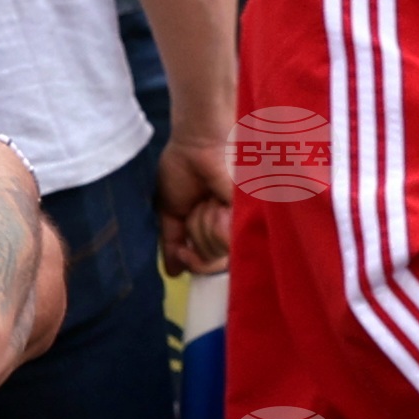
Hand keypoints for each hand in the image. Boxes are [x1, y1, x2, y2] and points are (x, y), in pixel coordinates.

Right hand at [158, 126, 233, 271]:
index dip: (193, 264)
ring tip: (209, 198)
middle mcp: (228, 229)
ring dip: (203, 225)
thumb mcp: (170, 209)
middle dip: (196, 234)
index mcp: (210, 227)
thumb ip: (172, 241)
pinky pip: (228, 244)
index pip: (205, 263)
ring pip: (216, 254)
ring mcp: (239, 225)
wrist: (196, 145)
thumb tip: (173, 273)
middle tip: (200, 204)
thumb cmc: (183, 167)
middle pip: (208, 261)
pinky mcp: (247, 218)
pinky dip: (215, 225)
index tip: (183, 253)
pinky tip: (216, 203)